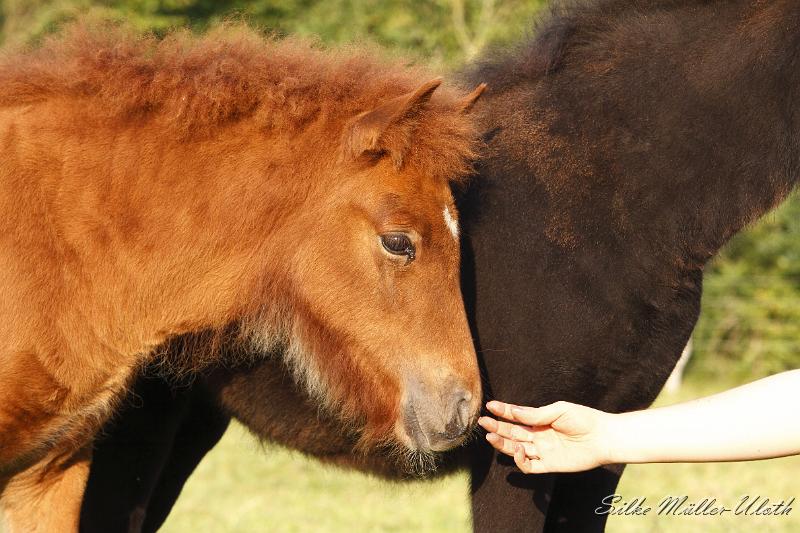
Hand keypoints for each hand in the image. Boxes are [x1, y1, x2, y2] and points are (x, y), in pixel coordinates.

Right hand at [478, 400, 614, 472]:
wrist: (604, 437)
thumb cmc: (584, 419)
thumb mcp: (558, 411)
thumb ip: (535, 414)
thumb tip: (513, 411)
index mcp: (541, 421)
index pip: (517, 417)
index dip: (503, 411)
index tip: (490, 406)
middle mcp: (539, 436)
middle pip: (513, 433)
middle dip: (497, 427)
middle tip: (484, 422)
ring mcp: (543, 451)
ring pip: (516, 449)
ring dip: (503, 444)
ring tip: (491, 437)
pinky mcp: (549, 465)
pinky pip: (530, 466)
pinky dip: (519, 461)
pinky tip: (516, 451)